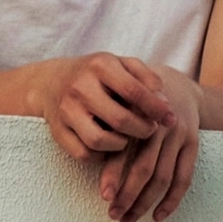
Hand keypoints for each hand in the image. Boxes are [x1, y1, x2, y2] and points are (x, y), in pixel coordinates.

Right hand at [37, 53, 175, 162]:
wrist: (51, 81)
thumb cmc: (97, 75)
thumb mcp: (121, 65)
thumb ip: (147, 79)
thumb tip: (165, 104)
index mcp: (100, 65)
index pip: (134, 91)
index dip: (156, 108)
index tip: (171, 119)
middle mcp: (80, 86)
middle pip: (119, 119)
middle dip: (142, 130)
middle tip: (149, 130)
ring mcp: (66, 110)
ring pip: (99, 141)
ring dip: (120, 145)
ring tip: (127, 138)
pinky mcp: (57, 131)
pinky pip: (83, 154)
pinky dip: (100, 156)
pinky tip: (108, 146)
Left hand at [99, 67, 199, 221]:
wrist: (178, 84)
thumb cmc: (138, 97)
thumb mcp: (121, 101)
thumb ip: (108, 123)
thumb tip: (89, 154)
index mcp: (137, 113)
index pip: (124, 149)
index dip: (113, 174)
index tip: (103, 196)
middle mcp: (160, 124)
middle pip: (144, 168)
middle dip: (128, 195)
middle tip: (113, 214)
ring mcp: (179, 135)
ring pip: (163, 177)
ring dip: (145, 202)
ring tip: (128, 219)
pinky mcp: (193, 144)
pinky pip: (184, 178)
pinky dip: (172, 200)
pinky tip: (157, 216)